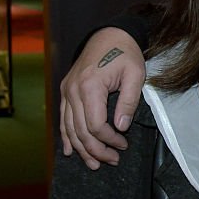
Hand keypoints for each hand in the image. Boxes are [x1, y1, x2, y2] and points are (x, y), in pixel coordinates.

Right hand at [59, 28, 145, 169]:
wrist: (110, 34)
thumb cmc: (125, 53)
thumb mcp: (135, 74)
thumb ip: (128, 101)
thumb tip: (121, 126)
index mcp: (90, 86)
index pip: (95, 125)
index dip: (109, 139)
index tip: (123, 144)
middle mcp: (73, 90)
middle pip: (80, 131)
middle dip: (97, 149)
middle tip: (113, 160)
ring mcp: (66, 91)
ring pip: (69, 128)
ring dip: (81, 148)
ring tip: (95, 163)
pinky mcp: (66, 91)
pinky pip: (63, 118)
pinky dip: (66, 136)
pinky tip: (70, 151)